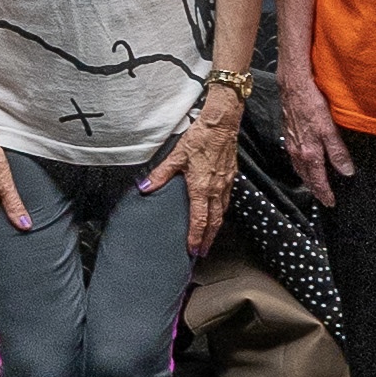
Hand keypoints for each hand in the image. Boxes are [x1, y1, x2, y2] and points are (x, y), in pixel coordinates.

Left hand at [143, 91, 244, 254]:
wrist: (222, 124)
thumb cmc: (201, 138)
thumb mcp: (176, 155)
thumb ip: (161, 174)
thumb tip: (145, 186)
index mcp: (202, 187)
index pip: (200, 219)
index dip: (196, 237)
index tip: (192, 250)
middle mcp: (216, 189)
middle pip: (214, 222)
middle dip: (207, 239)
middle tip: (201, 252)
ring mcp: (226, 184)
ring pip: (222, 213)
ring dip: (215, 228)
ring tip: (208, 238)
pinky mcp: (231, 178)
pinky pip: (227, 201)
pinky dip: (221, 212)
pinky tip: (216, 213)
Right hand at [279, 79, 352, 192]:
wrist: (293, 85)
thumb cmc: (311, 104)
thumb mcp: (329, 129)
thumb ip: (337, 152)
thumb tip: (346, 172)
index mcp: (309, 153)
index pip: (318, 180)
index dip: (325, 193)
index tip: (331, 203)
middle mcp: (297, 151)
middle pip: (306, 177)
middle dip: (314, 189)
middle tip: (323, 198)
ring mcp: (291, 142)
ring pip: (299, 167)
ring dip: (307, 178)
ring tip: (314, 183)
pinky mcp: (289, 133)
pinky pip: (294, 157)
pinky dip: (300, 165)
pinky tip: (304, 160)